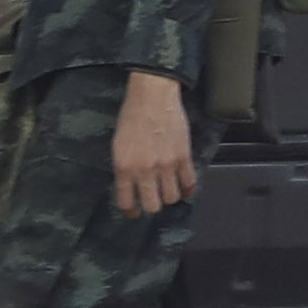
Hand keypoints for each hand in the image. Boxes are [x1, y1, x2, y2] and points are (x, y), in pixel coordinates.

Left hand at [109, 70, 197, 216]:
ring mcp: (166, 165)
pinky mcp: (183, 157)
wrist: (152, 96)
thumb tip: (130, 186)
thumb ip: (124, 168)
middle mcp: (145, 170)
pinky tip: (185, 187)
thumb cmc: (131, 116)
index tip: (134, 211)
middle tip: (153, 198)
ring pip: (172, 198)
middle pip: (152, 206)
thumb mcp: (118, 144)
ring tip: (168, 188)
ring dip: (170, 196)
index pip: (127, 202)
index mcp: (124, 167)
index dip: (131, 211)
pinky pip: (189, 184)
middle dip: (152, 205)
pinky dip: (188, 189)